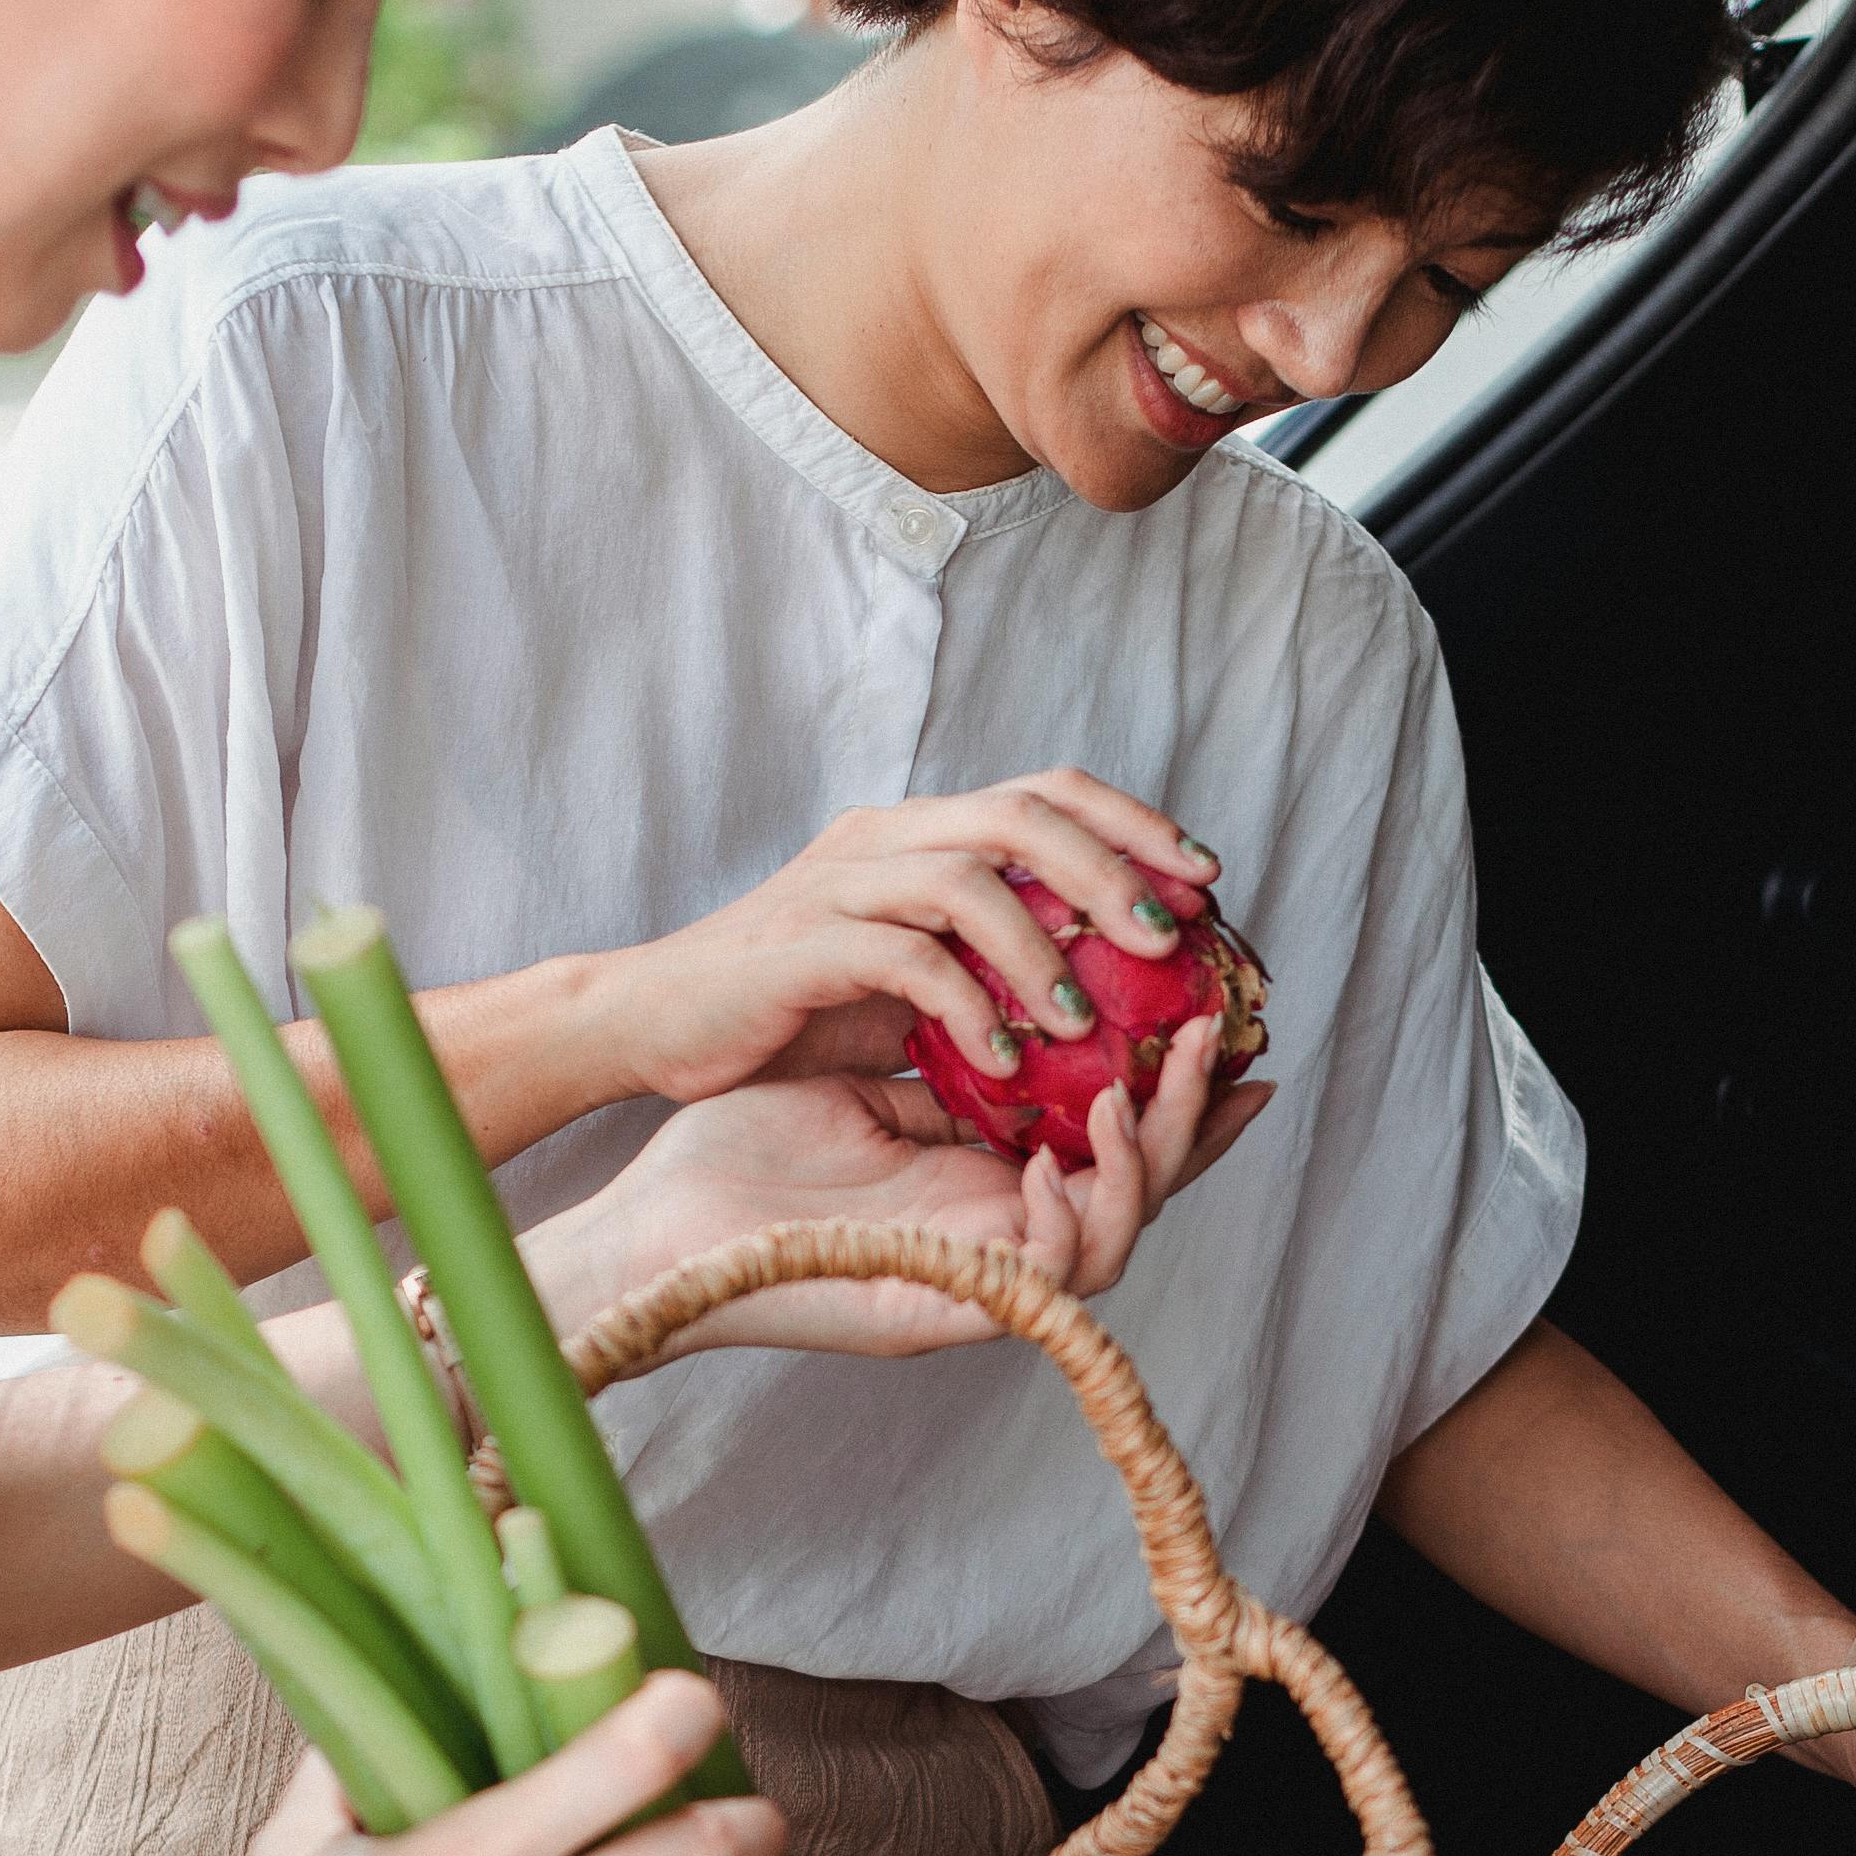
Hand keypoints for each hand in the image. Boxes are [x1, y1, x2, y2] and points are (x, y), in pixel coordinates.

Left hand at [561, 1030, 1266, 1359]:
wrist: (653, 1230)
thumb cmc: (737, 1157)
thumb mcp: (861, 1082)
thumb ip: (946, 1058)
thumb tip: (1014, 990)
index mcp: (985, 1190)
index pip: (1112, 1147)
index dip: (1182, 1097)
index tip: (1227, 1029)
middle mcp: (998, 1241)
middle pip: (1144, 1192)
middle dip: (1195, 1119)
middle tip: (1217, 1041)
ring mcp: (976, 1282)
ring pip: (1120, 1242)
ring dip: (1147, 1165)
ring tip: (1136, 1091)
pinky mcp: (942, 1313)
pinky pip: (1046, 1285)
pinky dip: (1068, 1224)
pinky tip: (1049, 1164)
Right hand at [592, 774, 1217, 1105]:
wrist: (650, 1023)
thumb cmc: (787, 1011)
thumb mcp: (906, 976)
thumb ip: (987, 963)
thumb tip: (1105, 988)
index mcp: (915, 834)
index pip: (1043, 792)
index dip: (1132, 823)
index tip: (1205, 878)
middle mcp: (882, 838)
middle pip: (1022, 813)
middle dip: (1112, 870)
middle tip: (1172, 940)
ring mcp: (838, 885)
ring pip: (968, 878)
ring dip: (1042, 949)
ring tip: (1083, 1022)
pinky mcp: (802, 947)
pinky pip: (904, 958)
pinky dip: (966, 1007)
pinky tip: (1004, 1063)